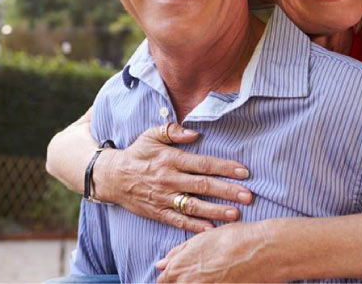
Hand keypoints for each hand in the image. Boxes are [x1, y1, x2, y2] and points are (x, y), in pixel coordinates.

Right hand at [93, 123, 252, 232]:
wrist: (112, 177)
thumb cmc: (137, 154)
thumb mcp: (151, 135)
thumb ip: (172, 131)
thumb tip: (194, 133)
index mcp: (171, 159)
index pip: (203, 163)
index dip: (224, 167)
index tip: (244, 171)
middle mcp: (169, 179)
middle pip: (203, 186)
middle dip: (227, 191)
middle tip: (249, 196)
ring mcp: (164, 198)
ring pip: (194, 206)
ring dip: (216, 210)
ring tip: (236, 213)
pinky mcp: (158, 213)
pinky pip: (178, 221)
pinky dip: (194, 227)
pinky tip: (211, 230)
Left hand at [155, 221, 275, 281]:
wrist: (263, 249)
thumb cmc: (234, 238)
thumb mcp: (203, 239)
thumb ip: (179, 253)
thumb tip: (162, 263)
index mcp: (180, 265)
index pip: (164, 280)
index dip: (171, 278)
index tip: (181, 276)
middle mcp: (187, 282)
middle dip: (182, 282)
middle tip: (204, 275)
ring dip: (198, 283)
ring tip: (214, 276)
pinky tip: (223, 280)